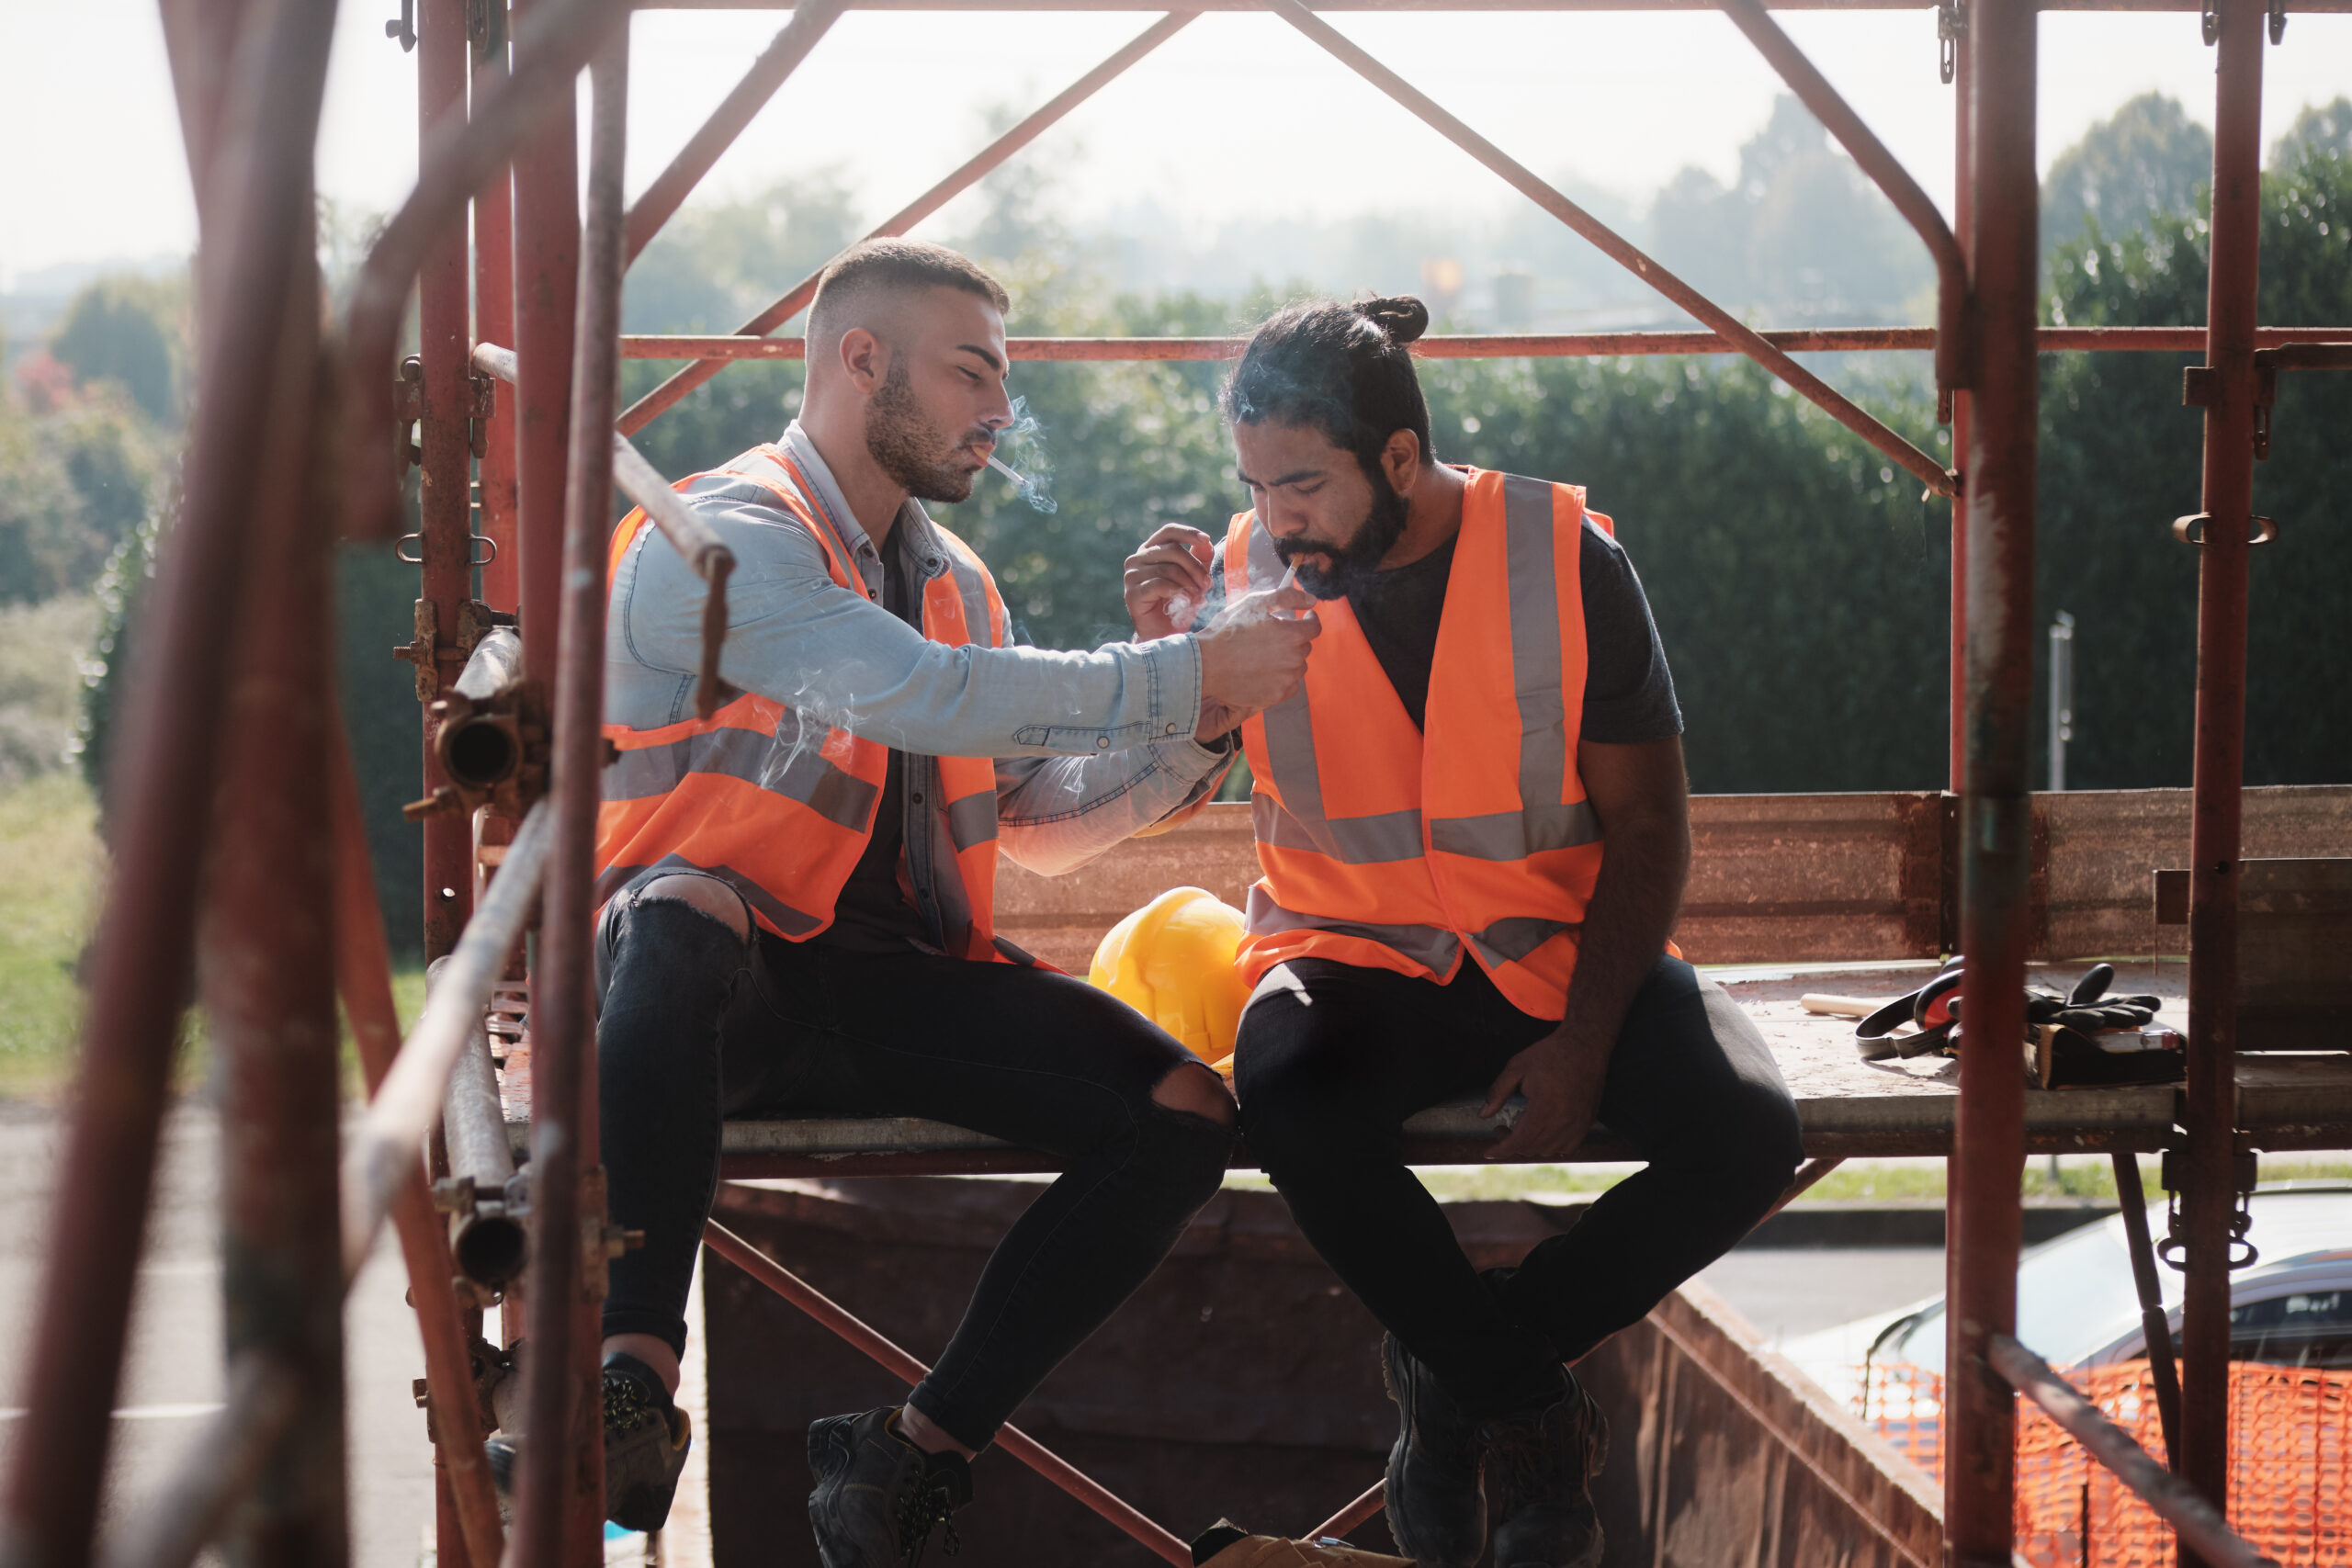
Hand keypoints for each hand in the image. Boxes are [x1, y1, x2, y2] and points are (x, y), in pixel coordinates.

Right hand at [1123, 524, 1216, 639]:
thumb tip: (1207, 542)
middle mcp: (1137, 559)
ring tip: (1199, 597)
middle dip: (1195, 567)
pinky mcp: (1132, 593)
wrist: (1164, 635)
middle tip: (1208, 584)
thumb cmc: (1179, 604)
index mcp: (1151, 550)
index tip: (1207, 540)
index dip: (1188, 533)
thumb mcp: (1194, 578)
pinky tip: (1186, 602)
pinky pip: (1160, 584)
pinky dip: (1178, 592)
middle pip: (1172, 550)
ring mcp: (1132, 576)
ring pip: (1168, 569)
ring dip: (1189, 583)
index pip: (1169, 531)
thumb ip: (1200, 558)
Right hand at [1193, 584, 1319, 738]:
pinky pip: (1289, 686)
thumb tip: (1312, 600)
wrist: (1205, 664)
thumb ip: (1287, 597)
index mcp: (1291, 635)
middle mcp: (1293, 659)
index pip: (1314, 628)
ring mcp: (1285, 680)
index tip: (1306, 617)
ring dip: (1288, 660)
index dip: (1311, 620)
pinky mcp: (1275, 696)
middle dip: (1293, 640)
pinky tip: (1264, 672)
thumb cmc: (1227, 631)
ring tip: (1265, 656)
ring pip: (1297, 667)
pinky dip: (1281, 678)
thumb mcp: (1255, 603)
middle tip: (1272, 637)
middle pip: (1304, 647)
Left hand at [1479, 1025, 1609, 1162]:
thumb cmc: (1549, 1053)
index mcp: (1545, 1107)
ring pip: (1548, 1150)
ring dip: (1530, 1145)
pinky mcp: (1587, 1122)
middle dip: (1511, 1143)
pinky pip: (1567, 1148)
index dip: (1501, 1150)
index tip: (1488, 1153)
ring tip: (1520, 1129)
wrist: (1585, 1045)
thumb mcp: (1517, 1067)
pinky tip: (1542, 1132)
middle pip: (1531, 1148)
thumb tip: (1483, 1115)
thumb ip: (1498, 1092)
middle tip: (1501, 1128)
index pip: (1519, 1141)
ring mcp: (1579, 1124)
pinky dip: (1552, 1146)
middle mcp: (1564, 1121)